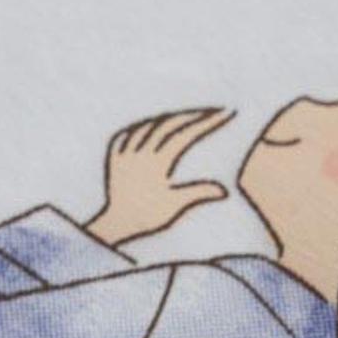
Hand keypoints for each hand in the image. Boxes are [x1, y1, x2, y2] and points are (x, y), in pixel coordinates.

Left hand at [86, 107, 232, 245]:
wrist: (116, 225)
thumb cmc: (147, 217)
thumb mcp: (176, 205)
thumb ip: (199, 193)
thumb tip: (224, 191)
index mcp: (158, 161)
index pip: (186, 134)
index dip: (206, 123)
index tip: (224, 114)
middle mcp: (141, 153)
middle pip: (168, 124)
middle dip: (191, 116)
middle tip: (210, 112)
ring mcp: (125, 154)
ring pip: (147, 126)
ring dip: (167, 119)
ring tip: (183, 117)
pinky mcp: (114, 159)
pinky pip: (124, 135)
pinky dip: (138, 128)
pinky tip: (145, 128)